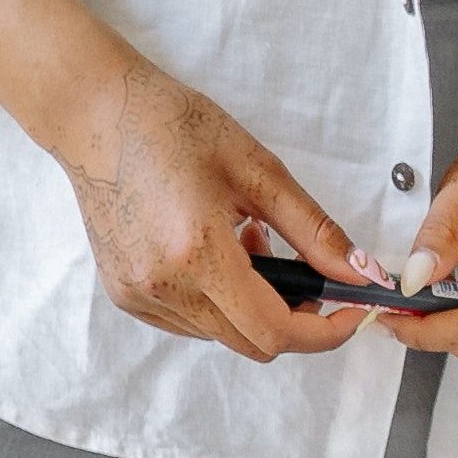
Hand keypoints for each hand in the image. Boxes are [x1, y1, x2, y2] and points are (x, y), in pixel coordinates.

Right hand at [57, 60, 378, 362]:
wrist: (96, 115)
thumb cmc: (174, 127)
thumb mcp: (259, 170)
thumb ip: (315, 230)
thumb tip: (361, 274)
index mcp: (196, 252)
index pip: (274, 330)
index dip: (324, 332)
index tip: (353, 312)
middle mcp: (161, 285)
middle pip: (251, 343)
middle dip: (294, 318)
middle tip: (309, 273)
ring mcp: (137, 295)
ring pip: (222, 334)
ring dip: (253, 306)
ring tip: (249, 242)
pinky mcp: (124, 294)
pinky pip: (190, 322)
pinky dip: (219, 301)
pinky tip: (215, 252)